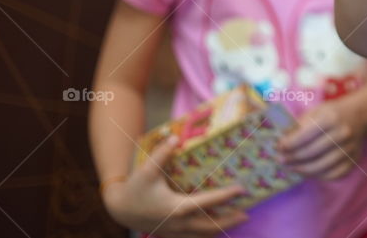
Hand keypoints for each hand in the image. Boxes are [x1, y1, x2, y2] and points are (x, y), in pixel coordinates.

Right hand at [103, 137, 247, 237]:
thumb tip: (174, 138)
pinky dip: (206, 234)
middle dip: (229, 220)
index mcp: (177, 207)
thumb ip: (161, 154)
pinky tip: (215, 229)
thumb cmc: (135, 189)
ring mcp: (175, 232)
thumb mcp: (147, 170)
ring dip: (220, 229)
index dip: (225, 196)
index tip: (240, 190)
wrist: (120, 210)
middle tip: (246, 214)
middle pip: (210, 226)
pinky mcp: (171, 234)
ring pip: (202, 235)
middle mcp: (179, 223)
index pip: (207, 202)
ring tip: (236, 221)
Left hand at [278, 100, 366, 179]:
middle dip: (292, 159)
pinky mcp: (354, 160)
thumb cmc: (332, 113)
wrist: (359, 115)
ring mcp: (349, 148)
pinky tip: (309, 172)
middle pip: (311, 153)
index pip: (304, 136)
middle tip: (281, 160)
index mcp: (330, 118)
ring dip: (303, 170)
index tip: (278, 148)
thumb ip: (299, 127)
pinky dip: (320, 176)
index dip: (288, 144)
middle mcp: (342, 134)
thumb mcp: (315, 112)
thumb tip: (281, 144)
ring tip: (292, 168)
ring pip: (322, 166)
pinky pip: (334, 174)